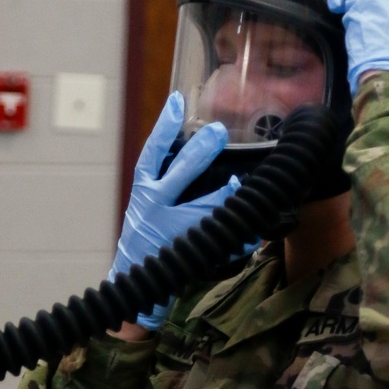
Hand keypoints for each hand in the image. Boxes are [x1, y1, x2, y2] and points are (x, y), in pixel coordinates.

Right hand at [111, 93, 236, 329]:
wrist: (135, 287)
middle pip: (178, 174)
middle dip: (200, 151)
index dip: (164, 127)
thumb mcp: (146, 208)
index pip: (152, 155)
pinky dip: (237, 237)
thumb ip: (167, 184)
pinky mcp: (185, 253)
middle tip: (218, 132)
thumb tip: (198, 153)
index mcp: (143, 192)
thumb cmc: (146, 241)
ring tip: (239, 183)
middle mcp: (153, 208)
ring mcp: (169, 231)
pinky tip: (254, 232)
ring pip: (201, 208)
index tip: (178, 101)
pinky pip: (216, 240)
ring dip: (224, 195)